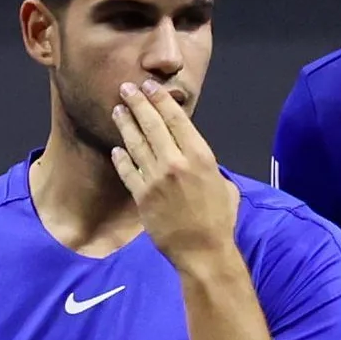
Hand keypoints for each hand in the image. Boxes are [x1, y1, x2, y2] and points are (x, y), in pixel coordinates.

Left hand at [111, 82, 241, 263]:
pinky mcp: (142, 196)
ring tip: (117, 110)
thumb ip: (207, 166)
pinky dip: (121, 158)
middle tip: (126, 88)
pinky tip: (117, 148)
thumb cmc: (219, 220)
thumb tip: (195, 157)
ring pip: (136, 143)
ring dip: (125, 124)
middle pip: (152, 124)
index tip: (149, 87)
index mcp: (200, 156)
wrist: (203, 251)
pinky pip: (128, 171)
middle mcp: (176, 162)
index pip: (176, 118)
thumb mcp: (223, 185)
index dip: (160, 100)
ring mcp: (156, 178)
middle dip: (137, 103)